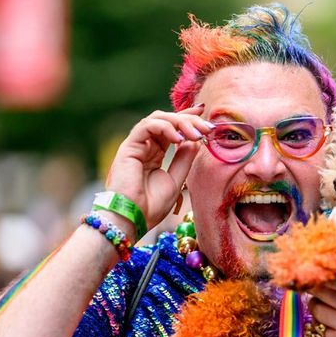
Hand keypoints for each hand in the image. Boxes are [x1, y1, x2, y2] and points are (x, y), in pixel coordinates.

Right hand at [103, 106, 213, 239]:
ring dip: (179, 122)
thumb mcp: (176, 180)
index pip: (171, 129)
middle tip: (207, 127)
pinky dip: (165, 127)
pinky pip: (146, 126)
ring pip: (157, 119)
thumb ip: (184, 159)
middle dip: (189, 120)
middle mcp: (145, 147)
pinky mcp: (128, 147)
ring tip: (196, 134)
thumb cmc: (151, 206)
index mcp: (154, 154)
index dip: (187, 119)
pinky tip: (179, 139)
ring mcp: (136, 146)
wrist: (133, 219)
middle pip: (166, 120)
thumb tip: (195, 140)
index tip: (206, 117)